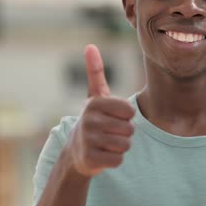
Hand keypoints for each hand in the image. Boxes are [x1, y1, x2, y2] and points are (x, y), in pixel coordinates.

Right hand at [66, 44, 134, 177]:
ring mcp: (88, 140)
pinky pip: (118, 160)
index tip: (113, 117)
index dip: (126, 117)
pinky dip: (114, 159)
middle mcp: (89, 120)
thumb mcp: (95, 95)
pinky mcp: (90, 159)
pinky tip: (103, 155)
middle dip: (124, 133)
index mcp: (94, 103)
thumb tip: (90, 46)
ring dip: (120, 146)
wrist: (76, 151)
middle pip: (130, 129)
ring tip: (106, 143)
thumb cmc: (94, 120)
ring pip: (125, 145)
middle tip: (109, 132)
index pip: (130, 111)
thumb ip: (95, 72)